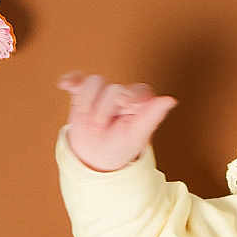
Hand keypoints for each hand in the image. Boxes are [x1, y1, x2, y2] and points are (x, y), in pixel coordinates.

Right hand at [56, 72, 177, 170]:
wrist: (96, 157)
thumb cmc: (120, 146)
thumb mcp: (137, 135)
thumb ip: (153, 116)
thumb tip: (170, 99)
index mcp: (138, 102)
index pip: (138, 90)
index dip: (131, 96)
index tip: (127, 107)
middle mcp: (121, 93)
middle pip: (113, 89)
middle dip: (105, 110)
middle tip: (103, 128)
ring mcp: (101, 92)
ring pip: (94, 83)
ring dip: (88, 104)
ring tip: (90, 122)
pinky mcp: (82, 92)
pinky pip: (77, 80)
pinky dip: (71, 80)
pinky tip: (65, 85)